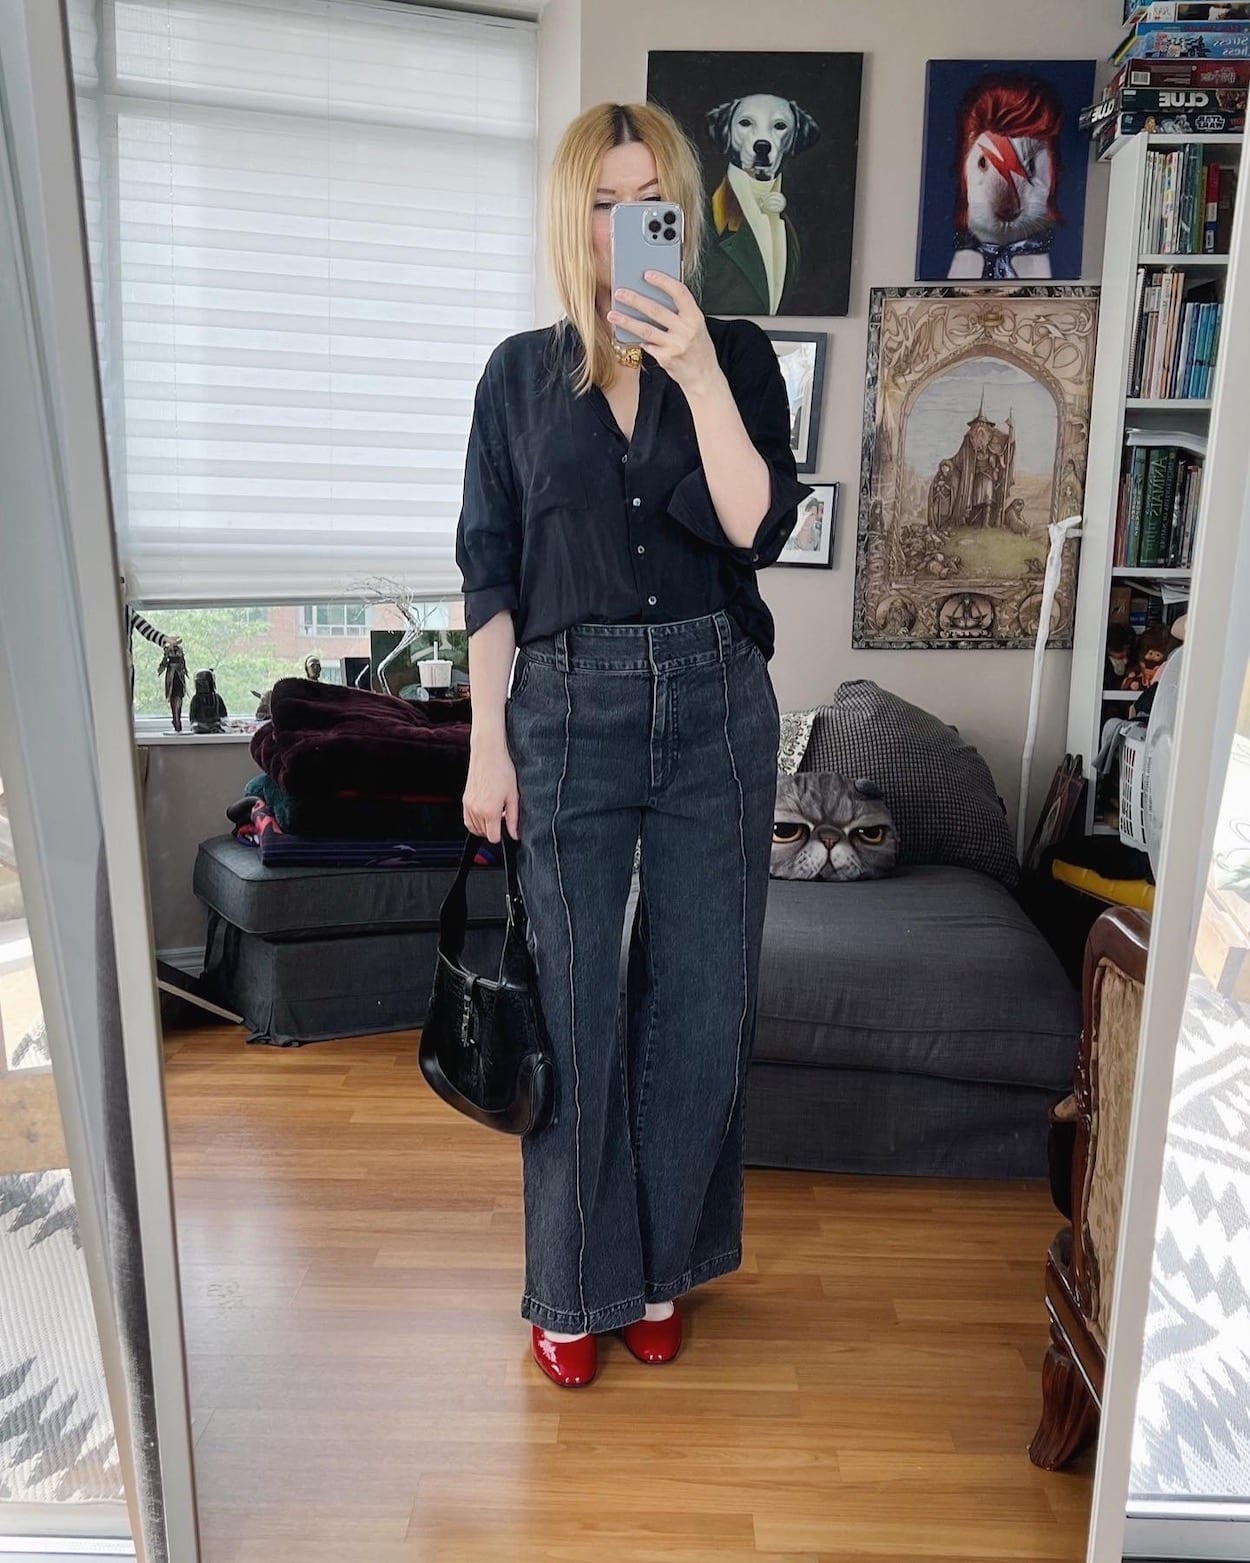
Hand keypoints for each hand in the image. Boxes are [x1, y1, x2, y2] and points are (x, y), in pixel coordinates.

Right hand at [462, 736, 519, 842]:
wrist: (488, 754)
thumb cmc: (502, 770)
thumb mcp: (513, 796)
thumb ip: (514, 818)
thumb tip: (515, 834)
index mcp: (490, 811)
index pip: (493, 838)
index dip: (502, 835)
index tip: (506, 827)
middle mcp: (477, 810)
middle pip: (484, 834)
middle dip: (494, 829)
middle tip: (502, 815)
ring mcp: (469, 805)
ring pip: (475, 828)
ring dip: (485, 826)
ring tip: (494, 812)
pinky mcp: (465, 800)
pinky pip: (467, 820)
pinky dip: (475, 822)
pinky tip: (484, 812)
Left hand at [607, 272, 721, 397]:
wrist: (704, 378)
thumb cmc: (699, 349)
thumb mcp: (697, 328)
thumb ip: (681, 314)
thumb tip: (655, 297)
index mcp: (696, 318)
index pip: (680, 293)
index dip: (663, 281)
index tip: (647, 274)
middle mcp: (687, 330)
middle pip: (656, 310)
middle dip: (635, 300)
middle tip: (619, 293)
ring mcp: (675, 346)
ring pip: (646, 329)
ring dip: (626, 321)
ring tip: (612, 314)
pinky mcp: (666, 359)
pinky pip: (647, 346)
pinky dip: (638, 340)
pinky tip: (629, 336)